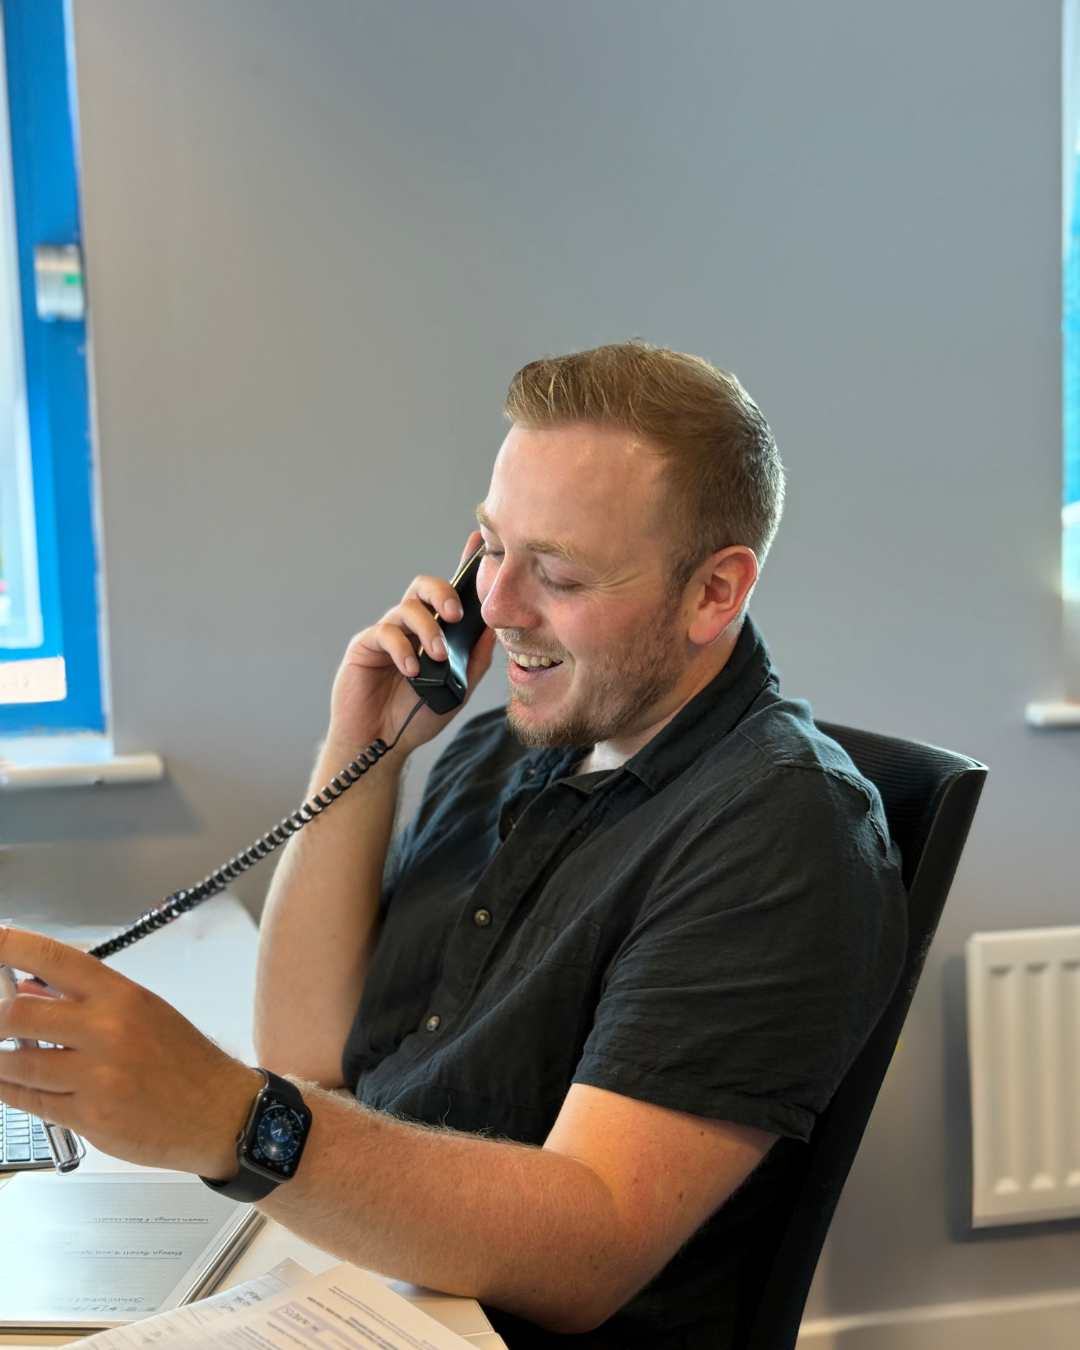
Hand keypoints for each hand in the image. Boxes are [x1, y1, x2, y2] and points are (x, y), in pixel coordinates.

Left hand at [0, 927, 261, 1178]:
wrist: (218, 1112)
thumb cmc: (185, 1061)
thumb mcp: (144, 1012)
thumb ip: (86, 1001)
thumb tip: (28, 991)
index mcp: (121, 996)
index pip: (52, 958)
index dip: (9, 945)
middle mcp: (107, 1030)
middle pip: (17, 1014)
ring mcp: (97, 1076)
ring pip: (16, 1062)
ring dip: (0, 1059)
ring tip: (4, 1056)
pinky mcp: (89, 1117)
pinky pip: (30, 1100)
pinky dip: (10, 1089)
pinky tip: (8, 1082)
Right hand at [326, 531, 495, 758]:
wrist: (382, 743)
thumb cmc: (417, 716)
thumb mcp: (457, 689)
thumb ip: (474, 660)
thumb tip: (495, 631)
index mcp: (434, 632)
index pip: (449, 594)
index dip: (463, 565)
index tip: (479, 543)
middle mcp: (410, 626)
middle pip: (424, 588)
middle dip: (443, 592)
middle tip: (457, 613)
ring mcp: (387, 634)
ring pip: (407, 607)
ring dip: (427, 629)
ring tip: (436, 656)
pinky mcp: (364, 646)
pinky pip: (385, 633)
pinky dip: (402, 648)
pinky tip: (411, 669)